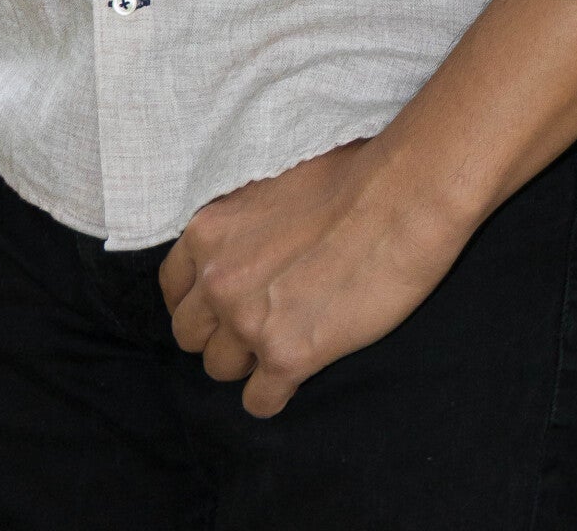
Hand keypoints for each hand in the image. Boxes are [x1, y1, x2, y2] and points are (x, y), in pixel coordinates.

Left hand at [159, 136, 472, 416]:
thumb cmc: (352, 175)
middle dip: (221, 332)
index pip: (173, 288)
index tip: (225, 302)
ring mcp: (249, 322)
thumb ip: (243, 223)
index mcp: (209, 232)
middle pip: (190, 335)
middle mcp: (218, 280)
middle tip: (261, 321)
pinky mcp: (288, 356)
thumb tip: (243, 246)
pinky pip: (260, 401)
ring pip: (220, 369)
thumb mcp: (272, 182)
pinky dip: (276, 393)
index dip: (201, 298)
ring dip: (249, 361)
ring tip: (286, 340)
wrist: (403, 196)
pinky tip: (300, 373)